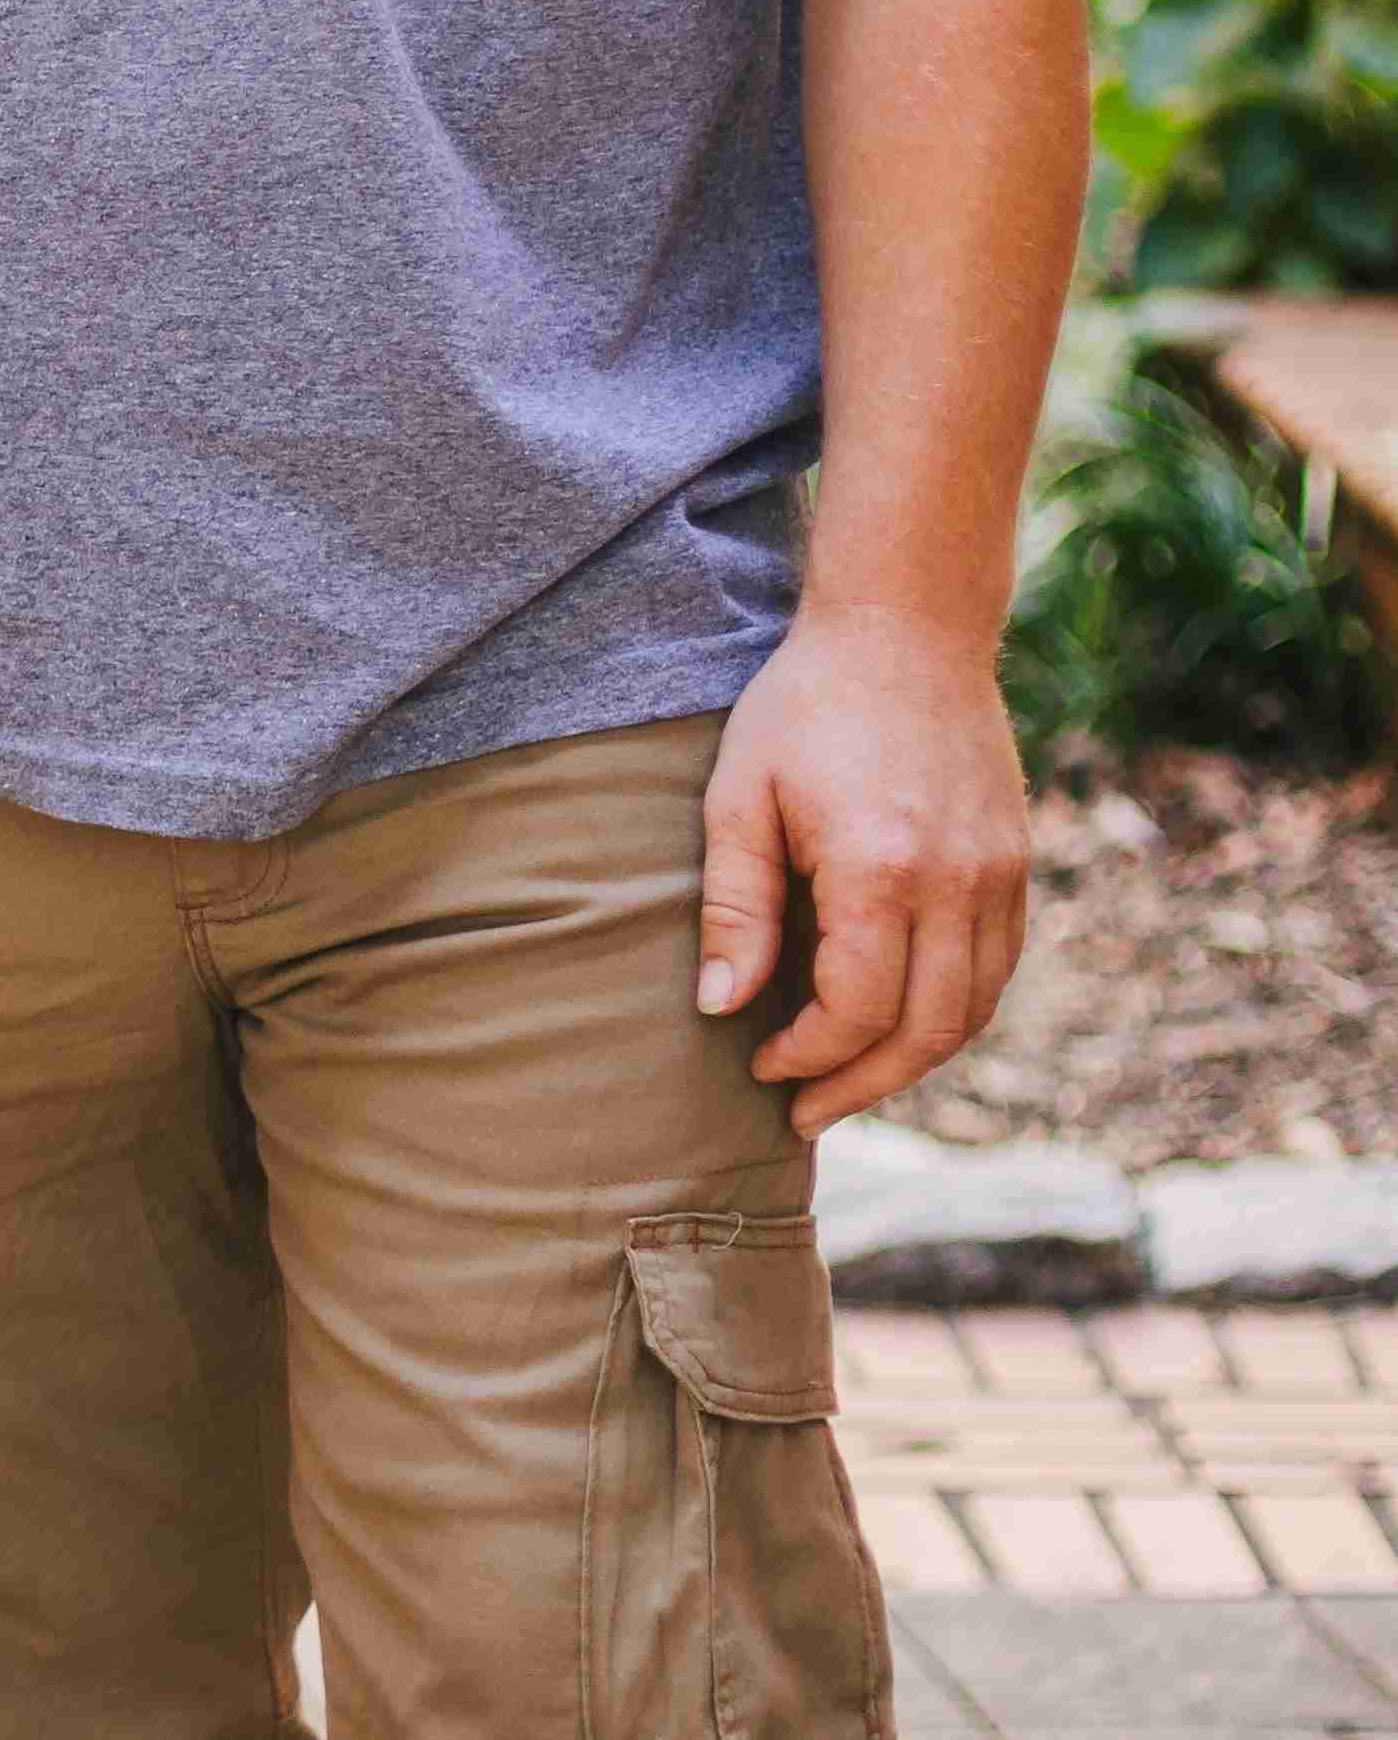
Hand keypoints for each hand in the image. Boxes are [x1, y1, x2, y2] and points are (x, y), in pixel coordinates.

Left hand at [698, 599, 1030, 1128]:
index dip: (807, 1057)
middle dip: (862, 1086)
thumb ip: (734, 906)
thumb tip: (722, 1008)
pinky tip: (900, 1022)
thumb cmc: (805, 706)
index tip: (761, 1067)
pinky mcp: (1018, 864)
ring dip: (912, 1062)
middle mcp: (957, 882)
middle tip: (804, 1111)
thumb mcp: (740, 794)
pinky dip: (953, 1013)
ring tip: (849, 1081)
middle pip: (926, 1033)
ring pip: (973, 1011)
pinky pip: (998, 969)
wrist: (907, 628)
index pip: (856, 1011)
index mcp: (881, 868)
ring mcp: (1000, 874)